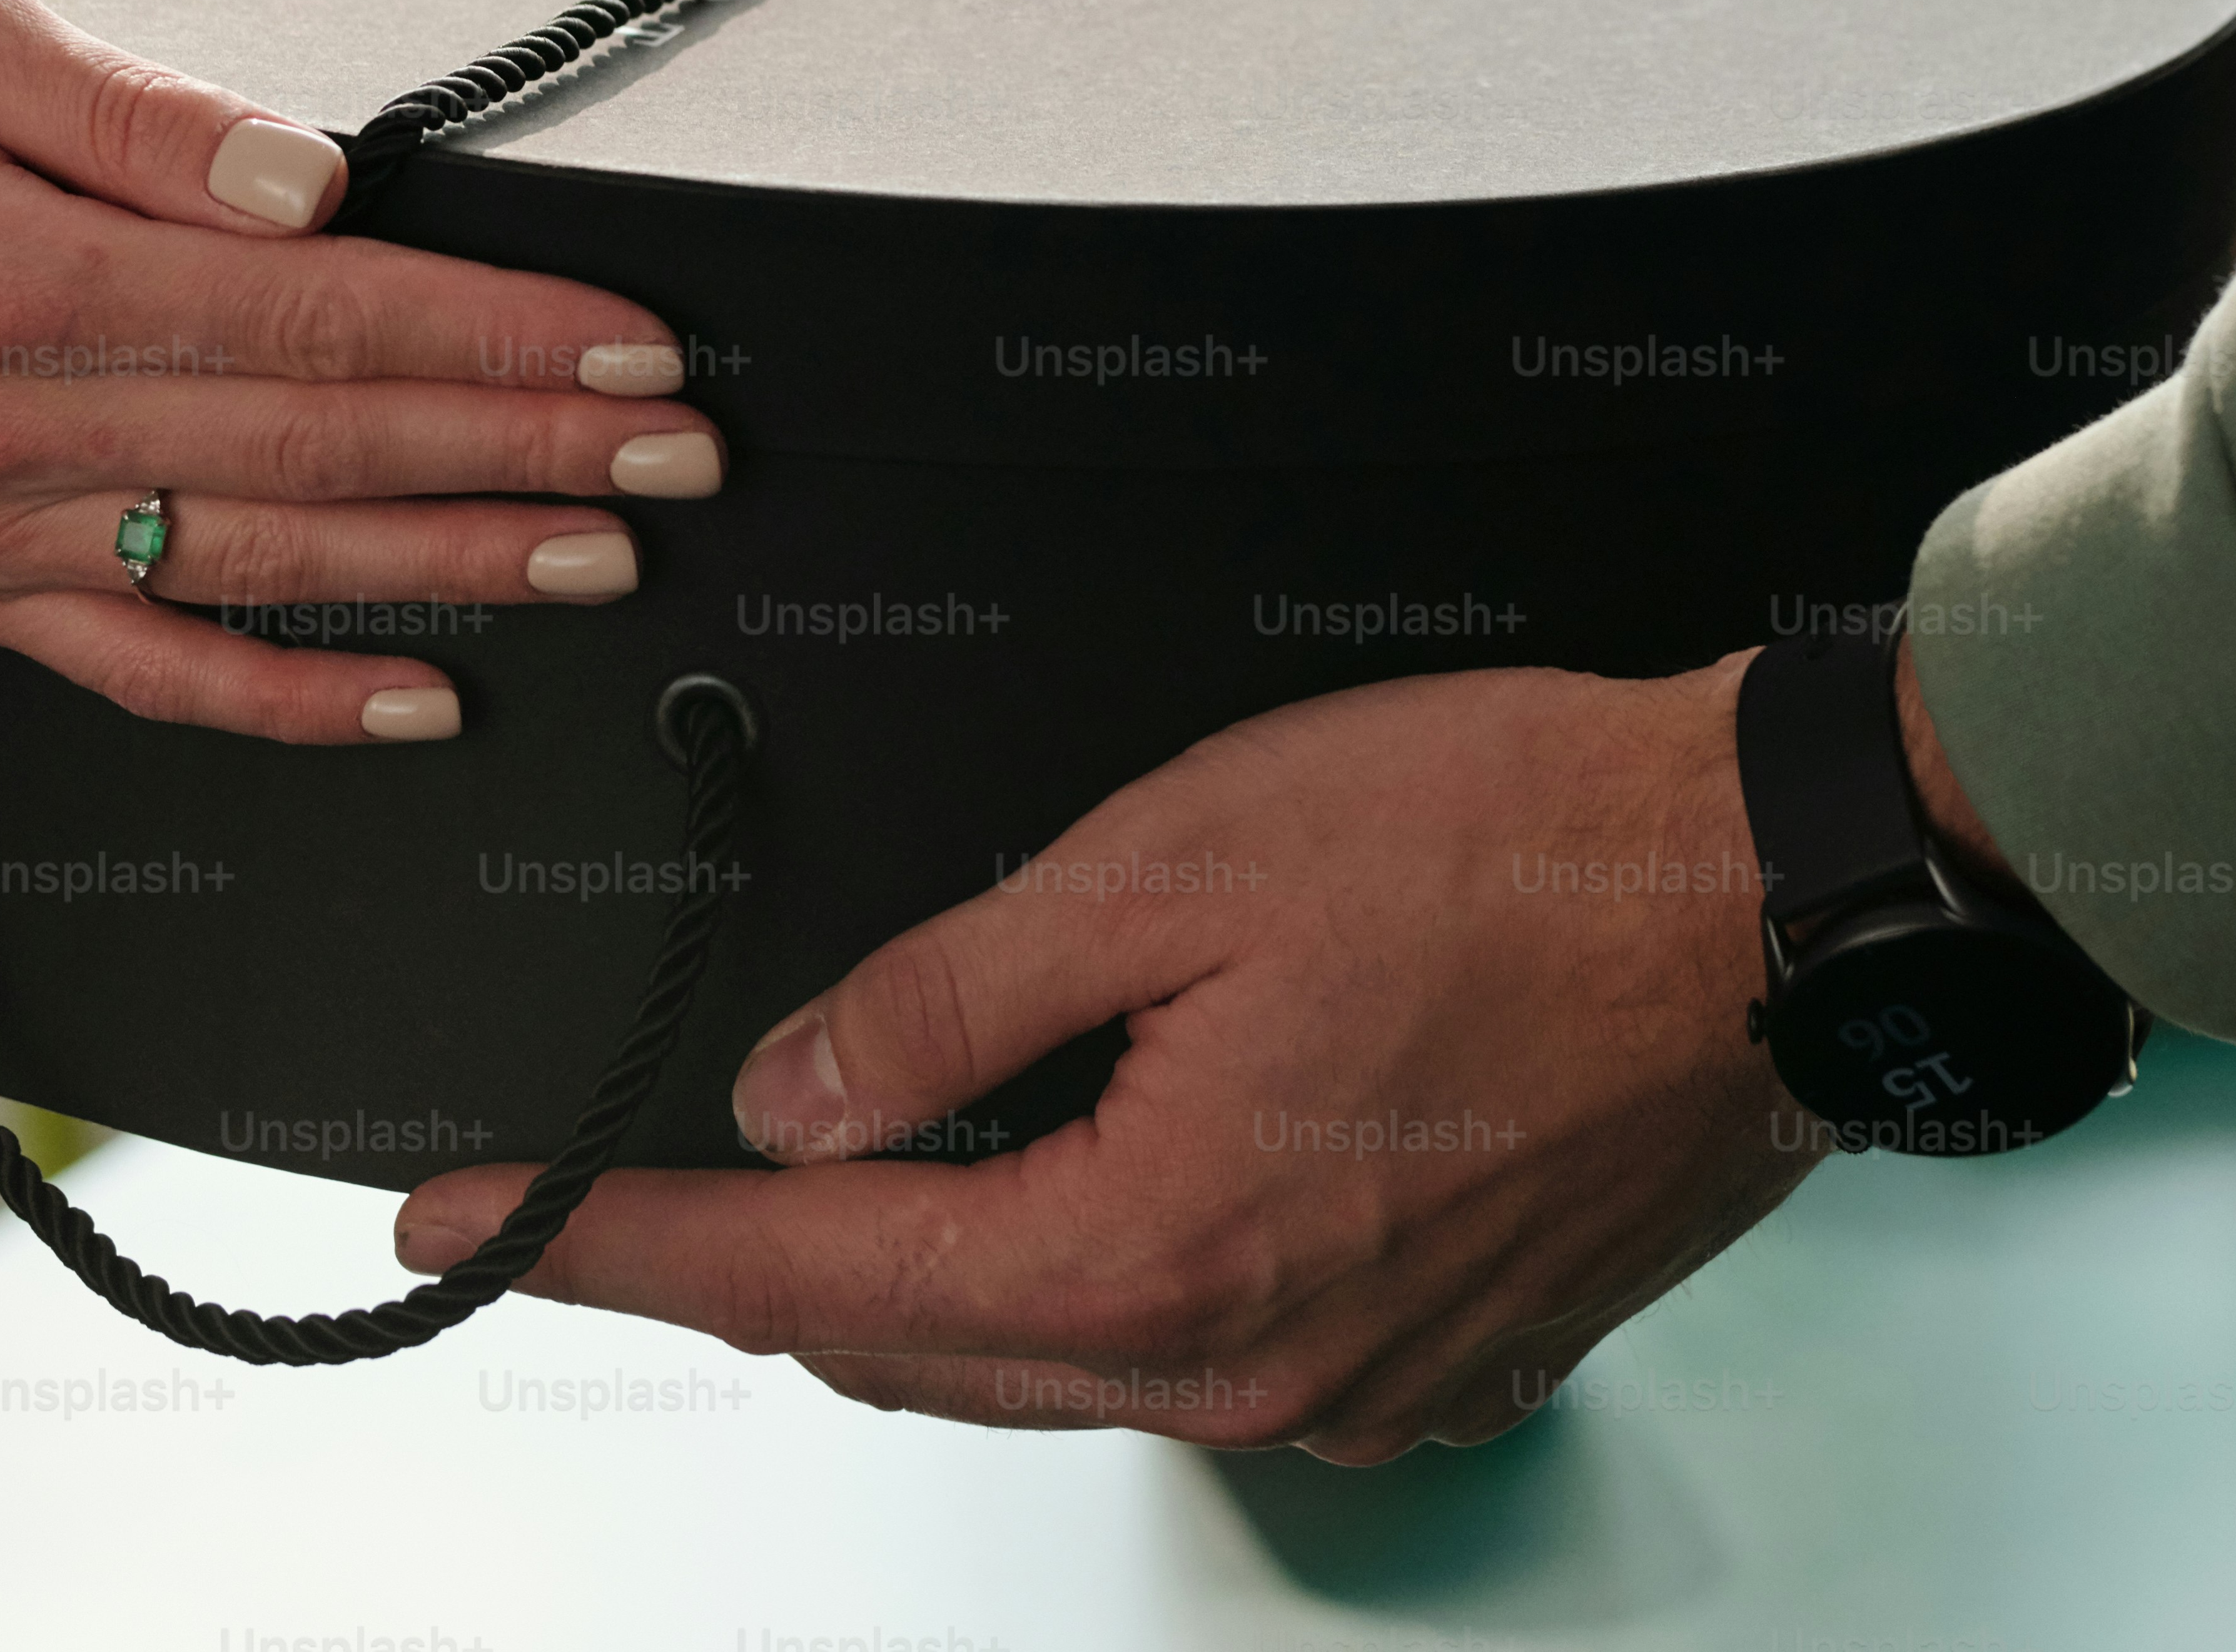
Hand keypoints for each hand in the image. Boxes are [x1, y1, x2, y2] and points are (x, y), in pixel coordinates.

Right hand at [0, 0, 716, 742]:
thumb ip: (117, 105)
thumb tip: (304, 177)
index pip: (312, 315)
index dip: (490, 332)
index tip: (627, 341)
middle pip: (320, 444)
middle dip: (523, 448)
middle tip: (679, 453)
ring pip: (265, 560)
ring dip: (453, 562)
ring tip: (605, 555)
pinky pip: (148, 663)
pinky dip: (290, 697)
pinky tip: (418, 696)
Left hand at [389, 662, 1818, 1459]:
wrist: (1772, 895)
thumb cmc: (1513, 849)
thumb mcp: (1173, 861)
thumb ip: (952, 994)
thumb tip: (793, 1090)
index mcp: (1153, 1256)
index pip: (803, 1273)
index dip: (615, 1240)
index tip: (463, 1226)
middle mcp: (1244, 1370)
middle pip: (918, 1340)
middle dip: (764, 1259)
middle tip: (632, 1183)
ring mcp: (1349, 1387)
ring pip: (1055, 1347)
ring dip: (939, 1261)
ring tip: (848, 1151)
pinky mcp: (1432, 1361)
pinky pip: (1195, 1340)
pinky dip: (1098, 1266)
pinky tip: (1090, 1163)